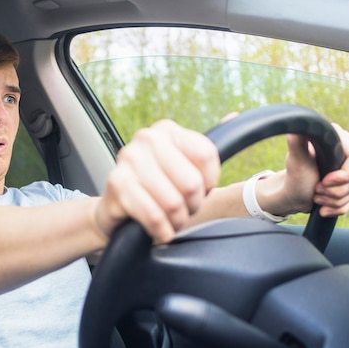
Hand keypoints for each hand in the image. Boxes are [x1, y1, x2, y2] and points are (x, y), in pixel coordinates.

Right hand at [95, 120, 219, 243]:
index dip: (209, 183)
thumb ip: (204, 150)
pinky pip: (154, 217)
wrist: (115, 210)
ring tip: (169, 221)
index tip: (199, 192)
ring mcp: (129, 160)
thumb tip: (234, 115)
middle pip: (192, 182)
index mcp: (166, 130)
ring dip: (176, 222)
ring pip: (173, 203)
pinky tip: (159, 231)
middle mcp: (146, 138)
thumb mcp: (181, 167)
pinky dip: (162, 232)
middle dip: (191, 207)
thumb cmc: (155, 190)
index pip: (206, 155)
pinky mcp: (117, 184)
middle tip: (181, 211)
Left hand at [279, 123, 348, 216]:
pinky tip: (323, 208)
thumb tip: (297, 123)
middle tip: (317, 190)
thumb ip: (297, 141)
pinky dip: (337, 208)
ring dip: (334, 201)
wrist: (292, 194)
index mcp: (340, 141)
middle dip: (335, 191)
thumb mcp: (296, 159)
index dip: (345, 174)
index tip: (325, 181)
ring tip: (316, 197)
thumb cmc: (293, 175)